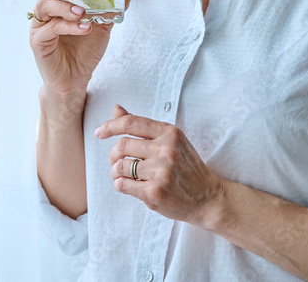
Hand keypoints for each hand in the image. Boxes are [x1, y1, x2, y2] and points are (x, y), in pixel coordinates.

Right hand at [29, 0, 132, 97]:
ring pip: (45, 7)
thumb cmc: (84, 50)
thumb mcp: (102, 26)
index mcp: (57, 3)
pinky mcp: (38, 42)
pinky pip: (50, 29)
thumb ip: (111, 8)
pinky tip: (84, 28)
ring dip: (65, 7)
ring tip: (83, 13)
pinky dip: (68, 26)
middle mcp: (45, 12)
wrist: (76, 78)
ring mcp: (39, 27)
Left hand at [95, 104, 225, 227]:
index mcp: (170, 133)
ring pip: (120, 166)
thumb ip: (142, 127)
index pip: (131, 123)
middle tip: (115, 161)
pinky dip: (119, 184)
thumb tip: (116, 109)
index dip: (110, 126)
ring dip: (115, 171)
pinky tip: (128, 185)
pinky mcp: (155, 193)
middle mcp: (166, 150)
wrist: (208, 198)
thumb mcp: (171, 141)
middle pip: (122, 146)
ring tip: (123, 175)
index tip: (99, 132)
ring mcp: (161, 172)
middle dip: (113, 154)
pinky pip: (122, 184)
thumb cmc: (187, 167)